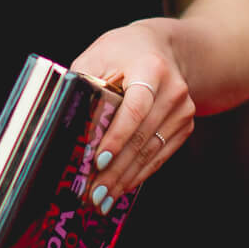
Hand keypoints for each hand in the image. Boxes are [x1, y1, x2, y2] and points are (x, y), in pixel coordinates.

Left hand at [69, 20, 194, 209]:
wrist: (162, 48)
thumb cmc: (122, 52)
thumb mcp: (98, 56)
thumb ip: (83, 83)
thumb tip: (63, 119)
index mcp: (150, 68)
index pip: (135, 108)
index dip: (117, 137)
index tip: (98, 161)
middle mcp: (173, 90)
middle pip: (141, 136)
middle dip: (116, 169)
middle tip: (94, 193)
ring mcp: (183, 109)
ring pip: (151, 151)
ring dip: (126, 178)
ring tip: (103, 198)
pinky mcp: (185, 124)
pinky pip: (160, 154)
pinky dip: (140, 173)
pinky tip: (122, 187)